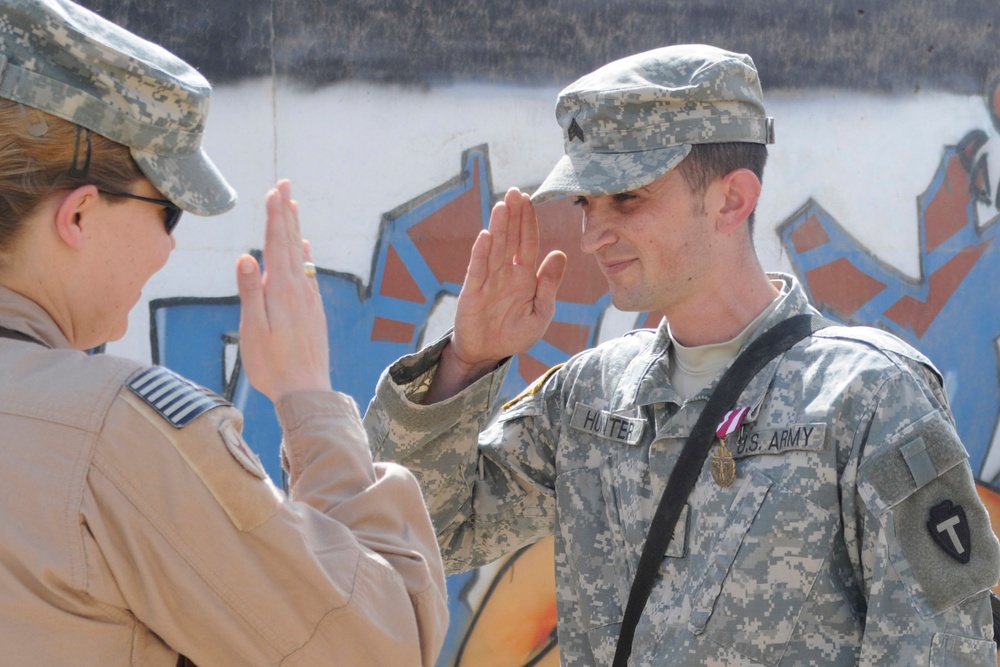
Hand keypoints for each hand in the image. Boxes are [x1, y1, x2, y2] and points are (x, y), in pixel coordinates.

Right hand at [236, 180, 331, 401]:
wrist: (307, 391)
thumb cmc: (273, 364)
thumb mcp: (253, 328)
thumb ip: (250, 291)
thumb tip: (246, 255)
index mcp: (281, 290)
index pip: (277, 244)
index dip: (275, 216)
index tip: (275, 190)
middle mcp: (298, 289)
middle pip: (291, 243)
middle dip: (286, 213)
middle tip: (285, 184)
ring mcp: (308, 299)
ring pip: (300, 256)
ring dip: (295, 229)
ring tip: (293, 207)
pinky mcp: (313, 311)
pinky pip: (308, 273)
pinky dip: (305, 255)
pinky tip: (304, 249)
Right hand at [428, 187, 565, 399]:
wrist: (487, 354)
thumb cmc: (515, 334)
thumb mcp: (540, 312)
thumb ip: (549, 285)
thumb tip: (559, 253)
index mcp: (524, 276)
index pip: (528, 243)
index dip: (528, 222)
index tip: (529, 200)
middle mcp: (506, 272)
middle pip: (510, 238)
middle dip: (513, 215)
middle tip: (514, 192)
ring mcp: (488, 279)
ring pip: (495, 248)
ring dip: (498, 227)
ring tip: (502, 206)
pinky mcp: (472, 291)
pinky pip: (478, 269)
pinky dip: (481, 253)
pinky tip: (486, 236)